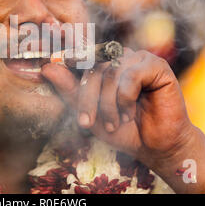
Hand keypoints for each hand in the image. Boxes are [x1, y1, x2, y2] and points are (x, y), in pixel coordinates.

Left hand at [41, 48, 194, 165]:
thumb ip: (70, 90)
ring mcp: (140, 59)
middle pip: (95, 67)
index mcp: (106, 64)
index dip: (69, 70)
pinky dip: (125, 96)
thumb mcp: (90, 112)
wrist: (154, 147)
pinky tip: (129, 112)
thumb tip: (47, 67)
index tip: (50, 73)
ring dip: (108, 102)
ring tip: (116, 122)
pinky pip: (131, 74)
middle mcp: (122, 57)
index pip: (82, 60)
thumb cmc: (123, 129)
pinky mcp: (157, 66)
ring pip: (111, 71)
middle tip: (87, 122)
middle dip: (88, 98)